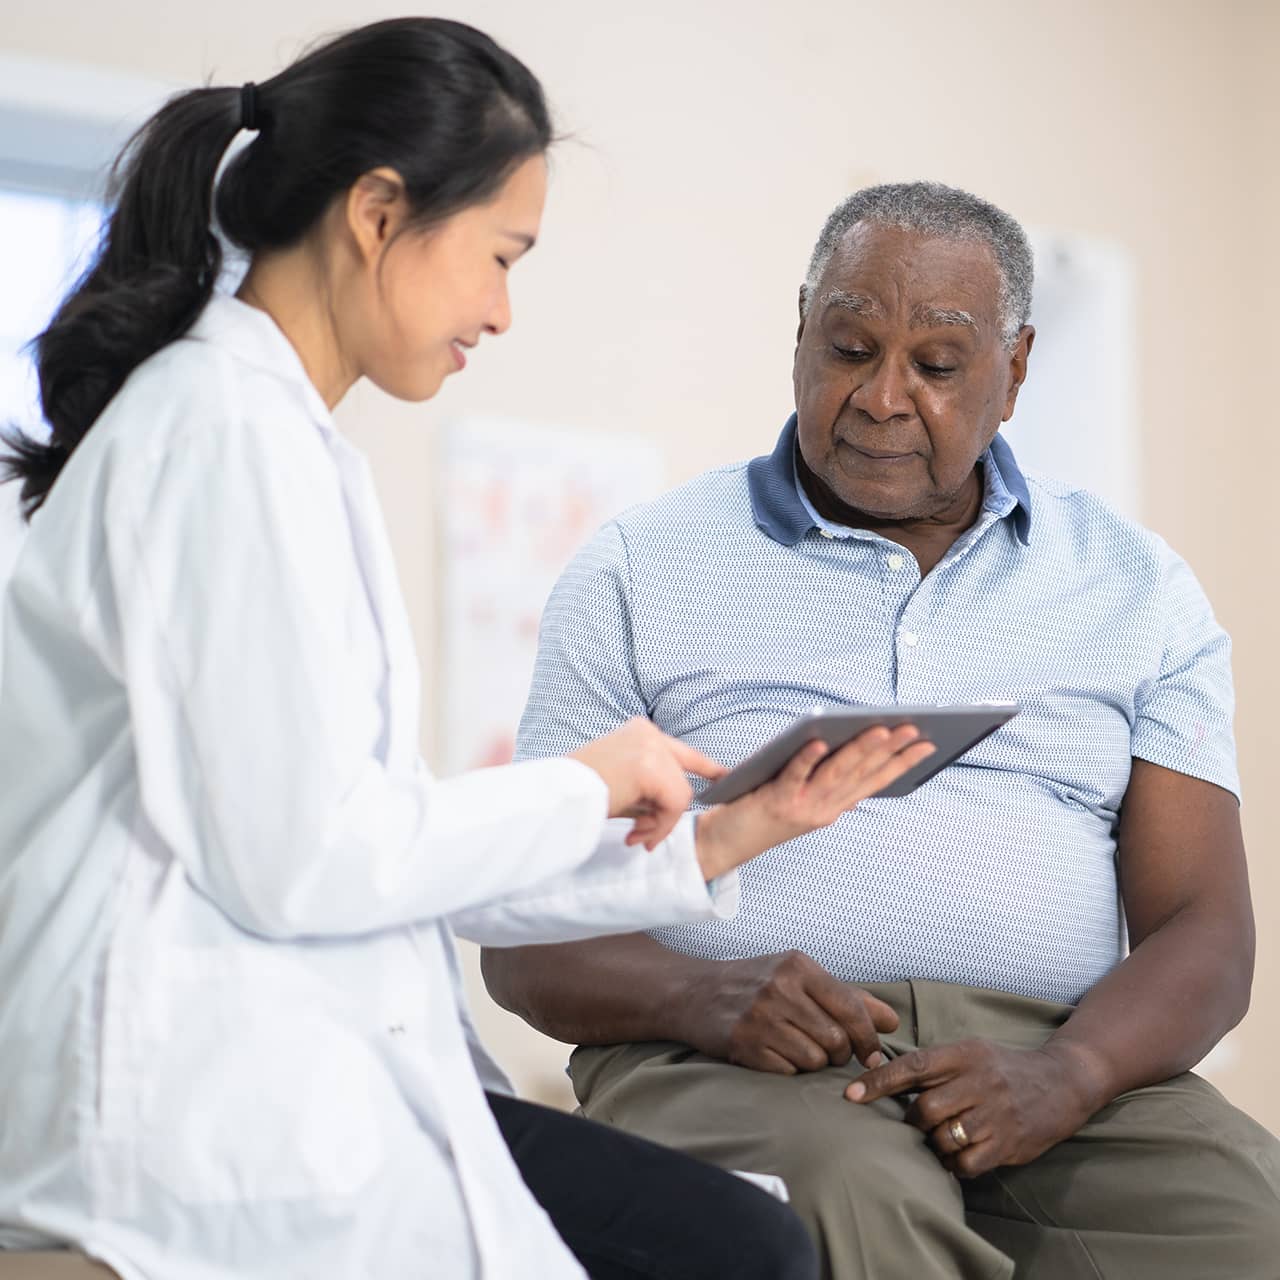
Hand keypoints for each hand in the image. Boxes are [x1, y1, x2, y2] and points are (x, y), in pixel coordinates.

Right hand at [570, 718, 726, 850]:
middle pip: (682, 779)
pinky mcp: (652, 766)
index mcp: (639, 732)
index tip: (725, 777)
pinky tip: (636, 834)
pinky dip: (661, 826)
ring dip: (660, 824)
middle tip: (642, 834)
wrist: (558, 797)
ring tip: (634, 834)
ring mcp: (651, 747)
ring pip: (681, 795)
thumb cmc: (580, 794)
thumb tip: (669, 811)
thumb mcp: (620, 783)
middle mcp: (648, 732)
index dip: (707, 767)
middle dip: (668, 814)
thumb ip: (648, 788)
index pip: (681, 750)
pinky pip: (675, 805)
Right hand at [681, 949, 899, 1073]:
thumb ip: (848, 998)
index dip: (868, 1039)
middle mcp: (780, 988)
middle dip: (838, 1054)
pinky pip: (788, 1071)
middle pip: (836, 1040)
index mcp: (799, 967)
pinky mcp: (743, 1044)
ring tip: (796, 1047)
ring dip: (813, 1062)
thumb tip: (892, 1021)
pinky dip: (788, 1069)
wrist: (694, 992)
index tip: (871, 1056)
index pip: (852, 1009)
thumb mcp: (800, 977)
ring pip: (814, 1059)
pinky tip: (774, 1053)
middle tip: (825, 1049)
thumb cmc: (756, 984)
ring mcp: (759, 1016)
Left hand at [694, 726, 935, 878]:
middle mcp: (824, 810)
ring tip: (881, 729)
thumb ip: (827, 780)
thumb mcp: (803, 799)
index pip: (875, 781)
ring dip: (860, 751)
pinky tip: (820, 739)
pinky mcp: (776, 802)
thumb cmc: (761, 812)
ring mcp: (802, 807)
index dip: (903, 763)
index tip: (929, 743)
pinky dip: (808, 758)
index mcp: (833, 808)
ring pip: (836, 774)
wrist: (724, 846)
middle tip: (915, 728)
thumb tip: (857, 749)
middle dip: (891, 750)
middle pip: (861, 774)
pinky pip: (794, 775)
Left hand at [845, 1040, 1097, 1177]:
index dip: (879, 1080)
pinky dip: (953, 1164)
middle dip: (912, 1120)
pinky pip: (964, 1163)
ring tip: (941, 1137)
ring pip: (942, 1137)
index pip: (913, 1065)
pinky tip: (959, 1155)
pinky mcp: (1007, 1144)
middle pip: (925, 1108)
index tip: (850, 1094)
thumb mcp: (970, 1052)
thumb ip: (933, 1063)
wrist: (1060, 1082)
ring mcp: (995, 1114)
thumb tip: (879, 1073)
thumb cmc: (1001, 1068)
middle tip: (917, 1122)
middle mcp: (979, 1081)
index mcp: (965, 1054)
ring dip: (933, 1143)